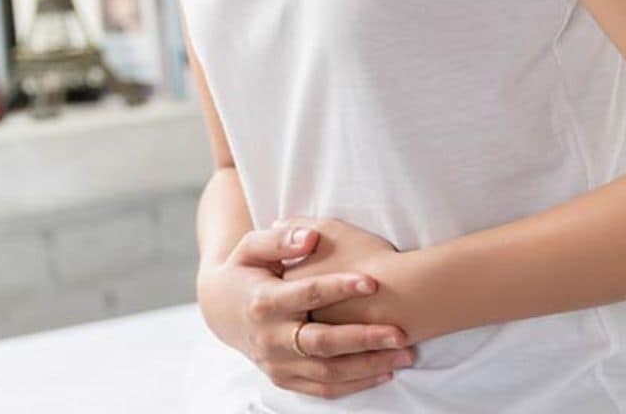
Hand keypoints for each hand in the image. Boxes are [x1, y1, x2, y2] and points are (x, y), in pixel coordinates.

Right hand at [196, 223, 418, 399]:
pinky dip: (354, 385)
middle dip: (363, 338)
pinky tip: (385, 372)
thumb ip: (279, 239)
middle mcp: (269, 338)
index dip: (339, 287)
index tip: (373, 280)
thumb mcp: (250, 248)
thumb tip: (310, 237)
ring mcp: (276, 363)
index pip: (306, 295)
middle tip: (400, 332)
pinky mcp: (283, 379)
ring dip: (368, 366)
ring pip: (327, 372)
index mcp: (263, 302)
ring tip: (404, 353)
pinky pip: (322, 389)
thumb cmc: (243, 272)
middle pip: (321, 343)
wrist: (220, 311)